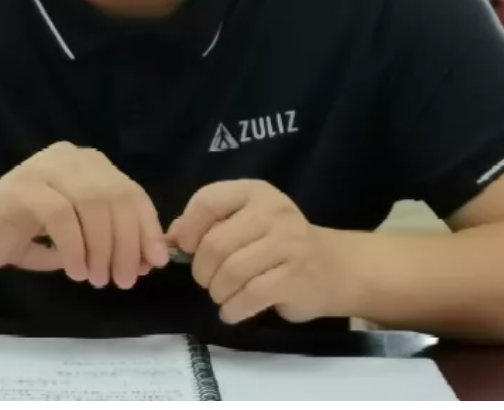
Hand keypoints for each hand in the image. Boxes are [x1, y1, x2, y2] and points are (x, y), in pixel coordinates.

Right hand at [0, 143, 168, 288]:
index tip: (154, 263)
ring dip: (102, 247)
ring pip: (93, 203)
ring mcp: (46, 168)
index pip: (132, 192)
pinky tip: (76, 271)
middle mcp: (72, 158)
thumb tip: (149, 259)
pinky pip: (62, 216)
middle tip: (124, 279)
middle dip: (126, 243)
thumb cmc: (26, 232)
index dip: (147, 228)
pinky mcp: (24, 187)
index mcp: (90, 165)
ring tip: (98, 278)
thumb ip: (112, 240)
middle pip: (116, 197)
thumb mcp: (79, 237)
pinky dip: (75, 247)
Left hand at [167, 180, 351, 324]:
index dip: (189, 229)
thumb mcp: (246, 221)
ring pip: (231, 272)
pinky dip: (232, 309)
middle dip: (202, 270)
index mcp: (255, 192)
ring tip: (221, 295)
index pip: (207, 201)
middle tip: (207, 280)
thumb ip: (207, 224)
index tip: (188, 249)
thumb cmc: (279, 243)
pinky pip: (250, 296)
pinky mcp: (295, 276)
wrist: (335, 267)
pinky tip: (232, 310)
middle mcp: (273, 211)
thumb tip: (168, 239)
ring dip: (217, 292)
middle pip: (215, 244)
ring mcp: (288, 243)